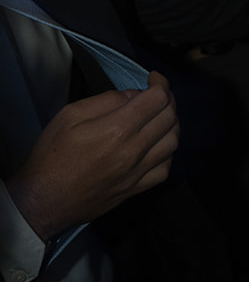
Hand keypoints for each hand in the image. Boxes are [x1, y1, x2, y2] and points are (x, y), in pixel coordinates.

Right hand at [7, 73, 178, 241]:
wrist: (42, 202)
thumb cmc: (51, 157)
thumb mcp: (70, 115)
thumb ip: (106, 100)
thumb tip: (133, 96)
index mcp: (118, 129)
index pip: (158, 99)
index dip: (161, 83)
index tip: (153, 79)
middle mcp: (134, 151)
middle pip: (170, 118)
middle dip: (168, 99)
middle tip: (157, 94)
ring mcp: (137, 173)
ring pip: (173, 143)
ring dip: (172, 124)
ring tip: (160, 117)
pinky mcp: (134, 190)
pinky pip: (165, 170)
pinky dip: (168, 153)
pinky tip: (157, 145)